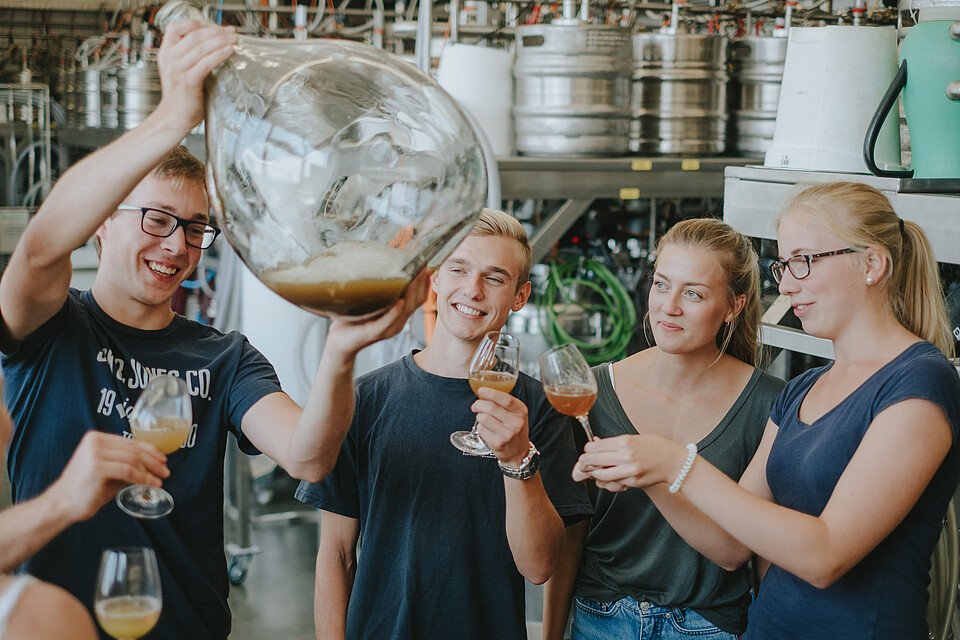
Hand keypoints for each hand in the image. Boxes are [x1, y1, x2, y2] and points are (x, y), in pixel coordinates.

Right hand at [47, 431, 169, 522]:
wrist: (61, 505)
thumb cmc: (86, 490)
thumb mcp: (109, 471)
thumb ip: (126, 464)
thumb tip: (152, 464)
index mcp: (96, 438)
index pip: (130, 442)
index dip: (150, 450)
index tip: (163, 459)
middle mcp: (95, 441)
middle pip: (133, 449)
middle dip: (153, 461)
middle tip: (166, 471)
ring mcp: (95, 453)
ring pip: (133, 460)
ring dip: (150, 471)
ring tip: (160, 480)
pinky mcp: (97, 466)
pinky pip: (128, 471)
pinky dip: (142, 478)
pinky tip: (151, 484)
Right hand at [155, 19, 237, 131]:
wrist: (174, 117)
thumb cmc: (181, 96)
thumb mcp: (179, 70)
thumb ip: (188, 56)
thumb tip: (212, 43)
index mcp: (165, 53)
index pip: (175, 28)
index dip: (195, 24)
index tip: (213, 26)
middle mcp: (169, 59)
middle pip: (193, 36)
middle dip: (215, 31)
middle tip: (231, 31)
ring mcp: (177, 70)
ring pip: (200, 47)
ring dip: (220, 41)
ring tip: (234, 39)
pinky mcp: (188, 81)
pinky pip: (205, 63)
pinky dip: (219, 55)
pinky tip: (229, 51)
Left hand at [324, 269, 430, 361]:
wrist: (339, 341)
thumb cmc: (353, 320)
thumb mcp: (369, 300)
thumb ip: (379, 287)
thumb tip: (381, 260)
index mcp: (399, 314)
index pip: (418, 298)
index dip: (424, 282)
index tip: (425, 265)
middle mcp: (397, 322)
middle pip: (416, 302)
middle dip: (420, 283)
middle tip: (421, 266)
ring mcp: (388, 328)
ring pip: (406, 310)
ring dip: (411, 293)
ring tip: (413, 278)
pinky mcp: (374, 333)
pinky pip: (388, 321)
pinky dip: (395, 312)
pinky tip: (400, 301)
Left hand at [474, 387, 529, 466]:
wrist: (519, 452)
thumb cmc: (514, 429)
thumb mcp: (516, 413)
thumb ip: (504, 402)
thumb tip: (484, 393)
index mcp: (521, 411)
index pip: (506, 399)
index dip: (491, 393)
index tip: (481, 390)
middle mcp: (516, 423)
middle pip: (491, 408)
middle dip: (478, 404)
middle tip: (475, 405)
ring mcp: (508, 434)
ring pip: (484, 418)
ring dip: (479, 416)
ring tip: (482, 418)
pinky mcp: (498, 443)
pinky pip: (481, 429)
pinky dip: (480, 427)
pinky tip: (486, 429)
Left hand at [571, 434, 680, 489]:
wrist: (675, 462)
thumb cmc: (657, 447)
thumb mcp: (636, 438)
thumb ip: (616, 443)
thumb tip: (597, 443)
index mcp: (626, 442)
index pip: (597, 446)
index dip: (588, 448)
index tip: (588, 448)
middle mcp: (626, 456)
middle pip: (595, 459)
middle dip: (586, 460)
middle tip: (583, 460)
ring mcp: (629, 470)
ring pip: (601, 475)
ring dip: (594, 473)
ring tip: (593, 470)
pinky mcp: (633, 482)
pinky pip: (614, 482)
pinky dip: (607, 480)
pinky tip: (607, 476)